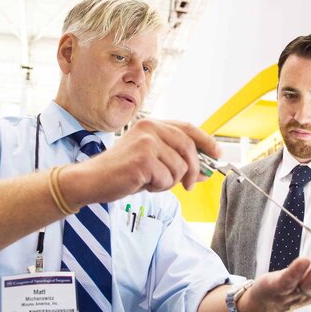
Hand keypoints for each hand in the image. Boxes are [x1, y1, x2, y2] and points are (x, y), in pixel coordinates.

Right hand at [60, 119, 220, 205]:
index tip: (218, 154)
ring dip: (169, 181)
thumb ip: (176, 160)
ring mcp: (146, 143)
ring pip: (180, 167)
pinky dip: (158, 187)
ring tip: (150, 181)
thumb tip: (206, 171)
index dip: (206, 141)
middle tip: (189, 186)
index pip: (188, 128)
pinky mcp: (143, 160)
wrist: (92, 180)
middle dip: (194, 171)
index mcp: (153, 124)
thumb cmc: (122, 172)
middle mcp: (150, 128)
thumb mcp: (152, 160)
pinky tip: (142, 184)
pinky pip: (167, 179)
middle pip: (189, 149)